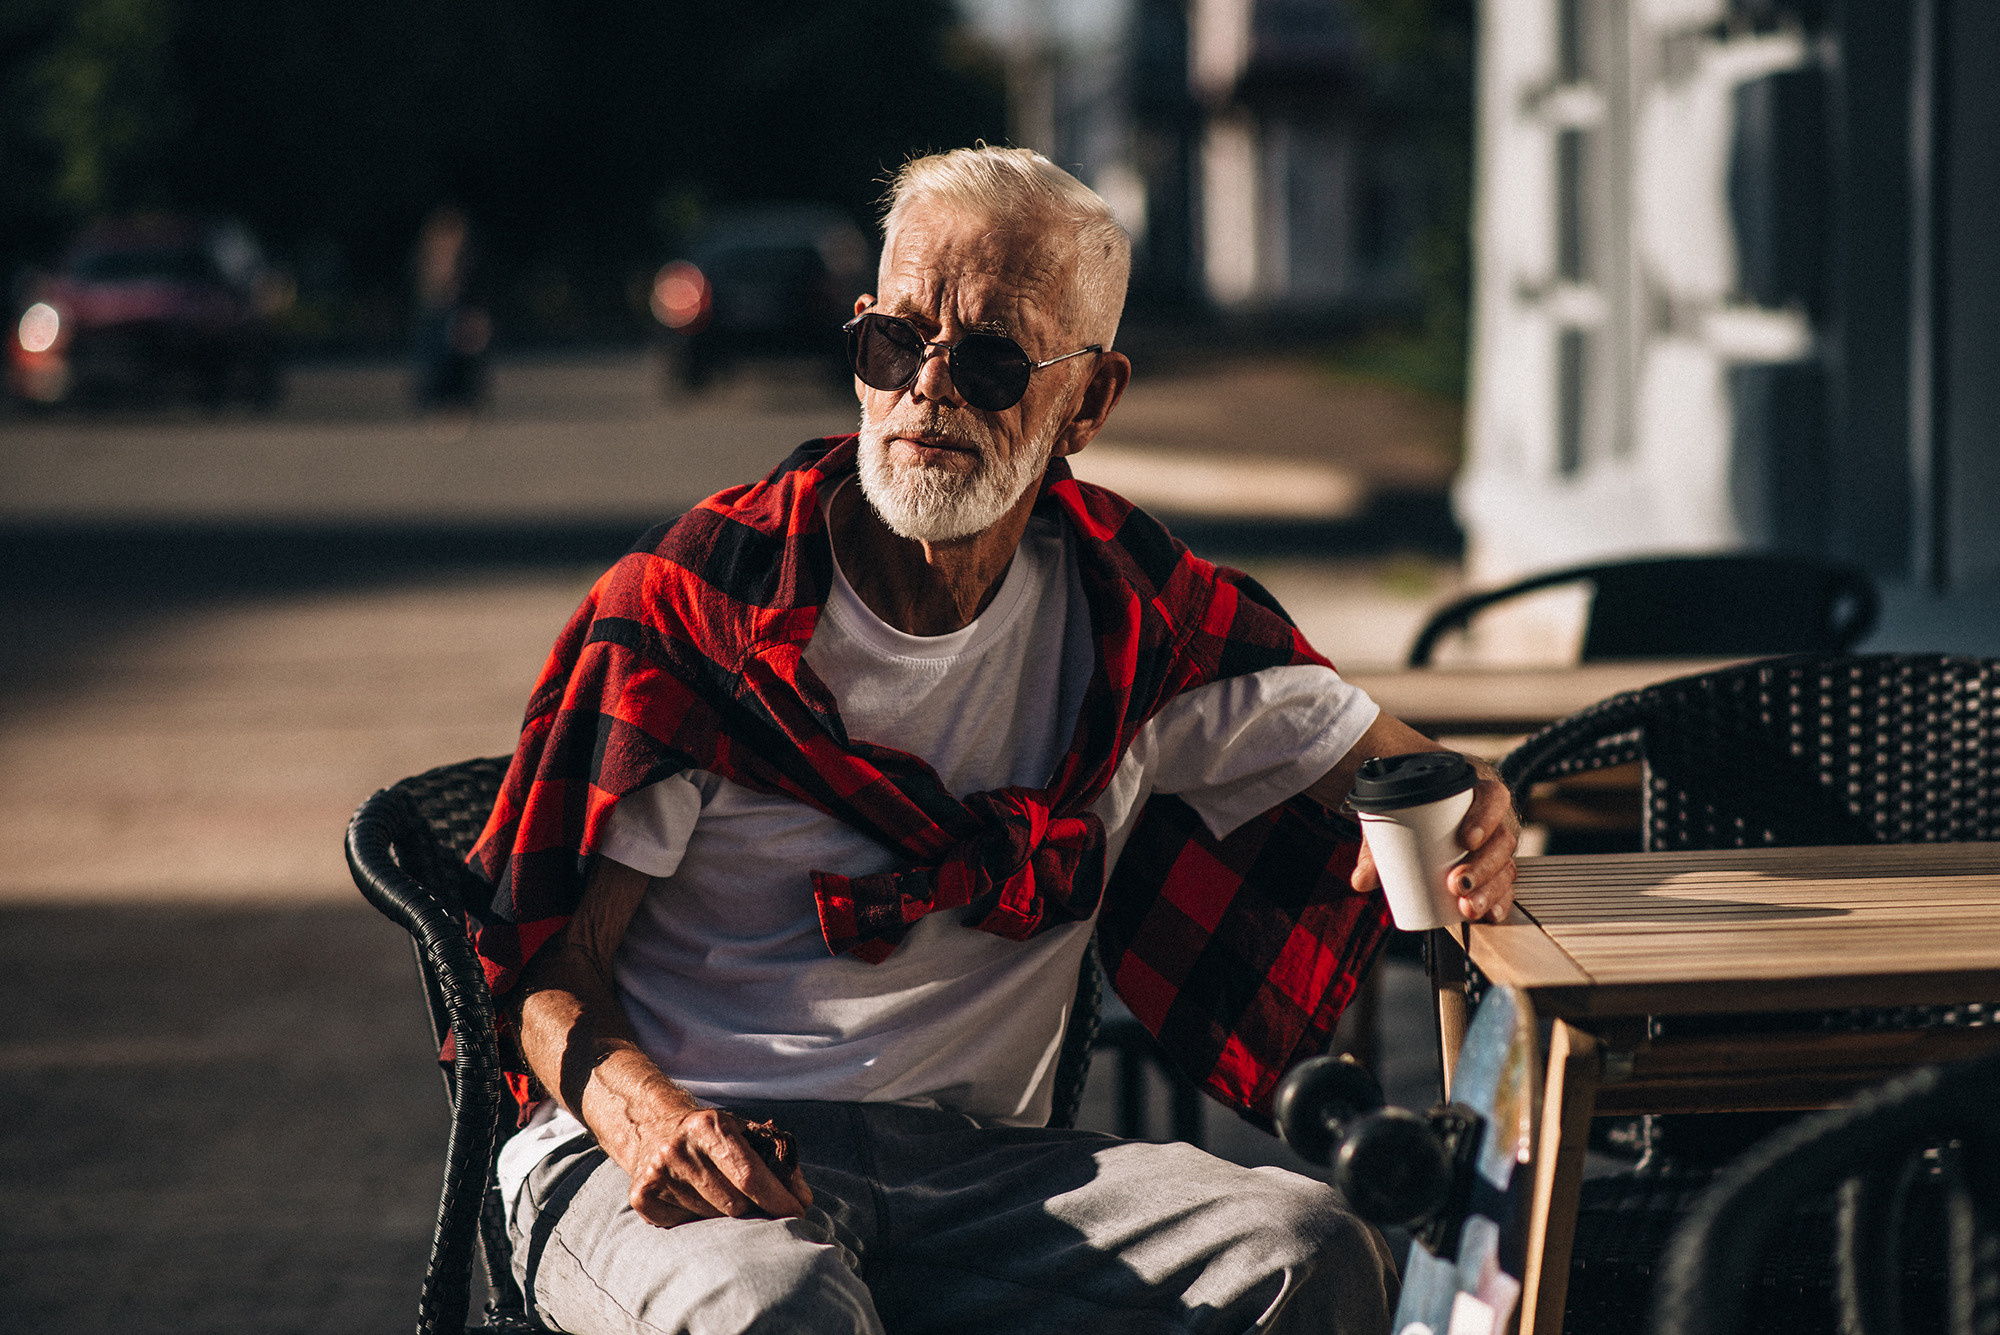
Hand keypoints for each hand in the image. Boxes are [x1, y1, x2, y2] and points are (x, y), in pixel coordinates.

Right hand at [624, 1106, 812, 1228]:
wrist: (652, 1127)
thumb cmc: (712, 1135)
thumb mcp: (743, 1131)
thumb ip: (778, 1157)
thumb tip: (802, 1197)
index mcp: (708, 1125)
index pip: (749, 1175)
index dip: (778, 1199)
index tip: (799, 1212)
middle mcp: (678, 1148)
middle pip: (733, 1204)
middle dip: (757, 1210)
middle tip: (765, 1208)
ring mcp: (657, 1174)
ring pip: (711, 1219)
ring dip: (727, 1217)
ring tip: (725, 1198)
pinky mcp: (642, 1198)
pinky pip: (685, 1226)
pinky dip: (698, 1221)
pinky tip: (695, 1200)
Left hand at [1350, 776, 1519, 923]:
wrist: (1415, 803)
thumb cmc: (1411, 808)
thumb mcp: (1393, 816)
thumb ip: (1376, 846)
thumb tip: (1361, 881)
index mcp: (1475, 790)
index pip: (1493, 797)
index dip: (1486, 818)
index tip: (1466, 840)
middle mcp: (1494, 817)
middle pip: (1502, 839)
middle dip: (1483, 867)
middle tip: (1457, 884)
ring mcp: (1496, 844)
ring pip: (1505, 865)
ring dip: (1490, 890)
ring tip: (1466, 906)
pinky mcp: (1495, 868)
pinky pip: (1506, 885)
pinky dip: (1500, 902)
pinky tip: (1490, 915)